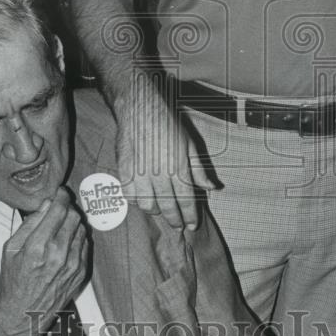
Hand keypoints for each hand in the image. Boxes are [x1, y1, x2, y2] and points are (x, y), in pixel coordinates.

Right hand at [0, 187, 88, 335]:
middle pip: (74, 216)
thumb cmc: (14, 281)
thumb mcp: (10, 249)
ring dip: (73, 223)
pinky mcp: (81, 273)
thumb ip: (29, 224)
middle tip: (59, 209)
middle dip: (67, 208)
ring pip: (82, 229)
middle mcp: (59, 254)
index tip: (60, 193)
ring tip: (61, 227)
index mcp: (38, 246)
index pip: (59, 210)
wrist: (24, 314)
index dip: (61, 196)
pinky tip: (66, 243)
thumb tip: (46, 204)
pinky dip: (77, 238)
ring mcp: (73, 265)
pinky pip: (85, 245)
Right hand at [114, 78, 214, 230]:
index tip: (192, 225)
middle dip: (175, 220)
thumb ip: (199, 169)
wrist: (140, 108)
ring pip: (148, 206)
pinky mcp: (125, 171)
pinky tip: (143, 200)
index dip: (190, 216)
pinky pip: (130, 196)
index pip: (186, 202)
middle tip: (179, 227)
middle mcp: (160, 176)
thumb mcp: (189, 144)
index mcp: (178, 169)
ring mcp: (140, 175)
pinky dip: (137, 202)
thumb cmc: (167, 123)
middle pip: (168, 207)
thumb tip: (211, 188)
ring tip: (161, 211)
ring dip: (156, 211)